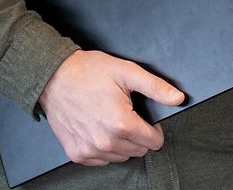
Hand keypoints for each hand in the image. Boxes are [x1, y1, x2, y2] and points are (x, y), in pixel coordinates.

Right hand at [39, 50, 184, 165]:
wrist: (54, 76)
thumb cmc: (88, 71)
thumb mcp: (126, 71)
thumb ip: (155, 87)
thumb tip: (178, 98)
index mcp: (121, 123)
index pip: (153, 142)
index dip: (154, 129)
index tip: (145, 118)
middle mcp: (105, 142)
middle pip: (138, 150)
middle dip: (138, 134)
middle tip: (126, 113)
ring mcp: (90, 151)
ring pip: (121, 157)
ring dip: (122, 142)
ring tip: (111, 118)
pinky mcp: (77, 154)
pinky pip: (102, 160)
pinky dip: (104, 148)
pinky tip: (99, 127)